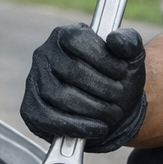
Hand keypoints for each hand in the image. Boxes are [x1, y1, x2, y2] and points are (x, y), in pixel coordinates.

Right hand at [21, 25, 146, 151]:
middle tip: (119, 96)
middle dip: (102, 87)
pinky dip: (77, 126)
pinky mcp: (30, 108)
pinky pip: (48, 119)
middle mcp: (44, 54)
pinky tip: (98, 128)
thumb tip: (115, 39)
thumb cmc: (119, 79)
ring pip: (60, 95)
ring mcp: (34, 82)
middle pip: (71, 71)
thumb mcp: (132, 57)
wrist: (114, 109)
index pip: (77, 41)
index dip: (103, 58)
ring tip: (112, 113)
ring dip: (93, 108)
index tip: (122, 72)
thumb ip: (129, 42)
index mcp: (65, 35)